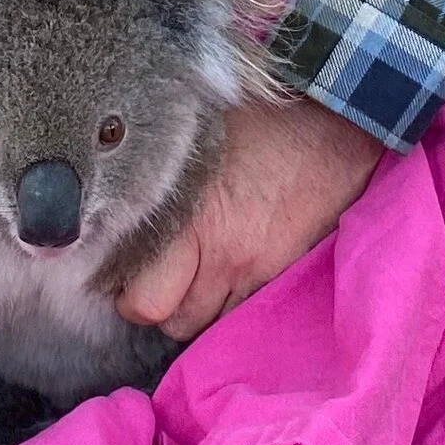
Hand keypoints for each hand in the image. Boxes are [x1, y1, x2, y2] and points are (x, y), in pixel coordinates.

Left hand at [114, 95, 383, 339]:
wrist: (336, 121)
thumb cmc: (258, 118)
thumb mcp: (194, 136)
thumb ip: (156, 176)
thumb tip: (109, 182)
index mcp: (192, 223)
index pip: (143, 303)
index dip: (129, 294)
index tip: (126, 272)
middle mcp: (225, 260)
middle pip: (175, 324)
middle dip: (162, 306)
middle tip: (159, 274)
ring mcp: (261, 273)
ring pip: (212, 326)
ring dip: (199, 307)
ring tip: (195, 272)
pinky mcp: (287, 274)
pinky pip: (248, 311)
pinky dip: (232, 302)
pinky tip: (227, 271)